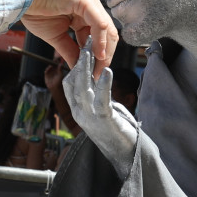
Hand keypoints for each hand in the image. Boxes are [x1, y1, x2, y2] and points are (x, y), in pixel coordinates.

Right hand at [21, 0, 117, 79]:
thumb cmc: (35, 11)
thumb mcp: (56, 37)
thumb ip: (70, 51)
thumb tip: (78, 68)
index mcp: (84, 16)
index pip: (100, 38)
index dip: (99, 57)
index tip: (95, 74)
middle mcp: (90, 8)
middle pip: (108, 35)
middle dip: (104, 56)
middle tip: (98, 74)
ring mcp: (90, 3)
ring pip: (107, 30)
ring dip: (104, 51)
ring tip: (97, 68)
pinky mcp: (86, 0)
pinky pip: (99, 23)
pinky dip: (100, 40)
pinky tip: (98, 54)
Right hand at [63, 41, 139, 175]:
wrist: (128, 155)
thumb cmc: (118, 131)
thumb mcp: (103, 109)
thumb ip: (97, 94)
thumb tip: (98, 77)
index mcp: (78, 110)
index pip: (69, 83)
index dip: (74, 65)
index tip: (82, 47)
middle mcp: (80, 113)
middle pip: (73, 81)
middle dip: (79, 60)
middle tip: (85, 40)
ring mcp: (90, 117)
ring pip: (82, 88)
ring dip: (86, 67)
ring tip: (90, 50)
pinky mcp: (104, 120)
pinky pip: (100, 99)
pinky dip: (103, 84)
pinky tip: (107, 71)